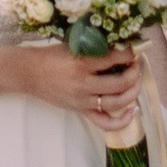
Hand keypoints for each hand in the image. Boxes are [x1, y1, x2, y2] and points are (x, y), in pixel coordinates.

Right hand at [14, 39, 141, 134]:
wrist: (29, 73)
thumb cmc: (51, 56)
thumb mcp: (73, 45)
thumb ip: (94, 46)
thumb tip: (121, 44)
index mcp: (81, 63)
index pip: (115, 58)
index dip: (131, 53)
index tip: (136, 49)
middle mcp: (83, 84)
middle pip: (120, 82)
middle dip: (135, 72)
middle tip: (137, 64)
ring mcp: (83, 100)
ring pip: (117, 102)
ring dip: (133, 91)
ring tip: (136, 81)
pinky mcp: (81, 111)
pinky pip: (105, 122)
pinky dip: (122, 121)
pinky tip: (133, 111)